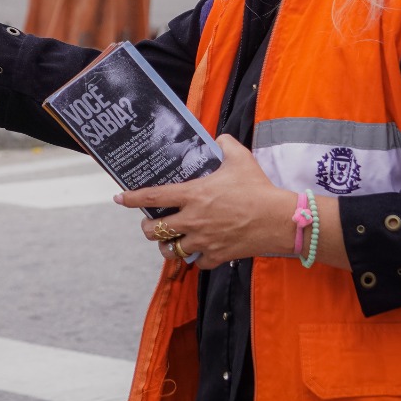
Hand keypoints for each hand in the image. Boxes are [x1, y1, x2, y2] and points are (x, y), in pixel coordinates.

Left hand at [114, 136, 293, 268]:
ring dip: (166, 246)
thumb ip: (225, 146)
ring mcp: (203, 240)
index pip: (154, 196)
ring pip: (170, 250)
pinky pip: (197, 261)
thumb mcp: (240, 159)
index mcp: (193, 195)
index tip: (120, 198)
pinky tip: (198, 250)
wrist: (280, 220)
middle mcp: (193, 220)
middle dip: (148, 227)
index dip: (132, 198)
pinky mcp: (217, 255)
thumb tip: (219, 138)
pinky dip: (195, 257)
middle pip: (154, 230)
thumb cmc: (258, 188)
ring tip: (169, 240)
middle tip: (151, 223)